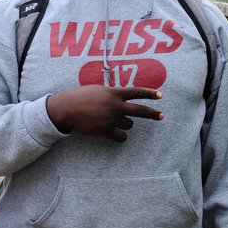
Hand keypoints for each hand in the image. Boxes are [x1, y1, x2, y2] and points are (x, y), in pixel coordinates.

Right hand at [46, 85, 163, 141]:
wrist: (66, 108)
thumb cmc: (79, 97)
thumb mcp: (98, 90)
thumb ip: (111, 94)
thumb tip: (122, 97)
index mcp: (114, 93)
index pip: (137, 92)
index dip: (150, 94)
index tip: (160, 95)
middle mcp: (116, 105)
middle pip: (140, 111)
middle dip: (153, 114)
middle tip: (161, 116)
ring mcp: (111, 118)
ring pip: (129, 124)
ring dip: (125, 124)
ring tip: (113, 122)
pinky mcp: (105, 130)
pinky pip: (121, 136)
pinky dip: (121, 136)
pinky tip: (117, 135)